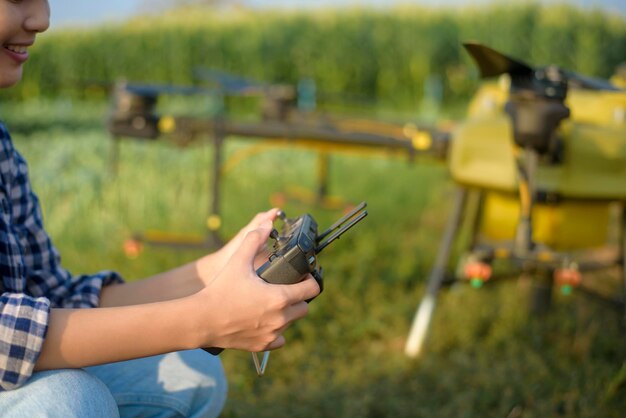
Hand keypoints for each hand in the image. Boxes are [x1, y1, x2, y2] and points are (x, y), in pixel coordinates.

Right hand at [191, 223, 320, 351]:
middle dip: (299, 297)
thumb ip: (253, 240)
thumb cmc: (221, 290)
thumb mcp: (238, 261)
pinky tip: (267, 321)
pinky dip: (277, 331)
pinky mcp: (263, 345)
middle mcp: (281, 318)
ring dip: (288, 313)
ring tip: (273, 303)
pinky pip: (280, 340)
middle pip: (304, 308)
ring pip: (292, 323)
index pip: (311, 289)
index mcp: (280, 297)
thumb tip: (266, 224)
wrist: (202, 320)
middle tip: (286, 288)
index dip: (310, 280)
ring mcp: (273, 334)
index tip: (303, 276)